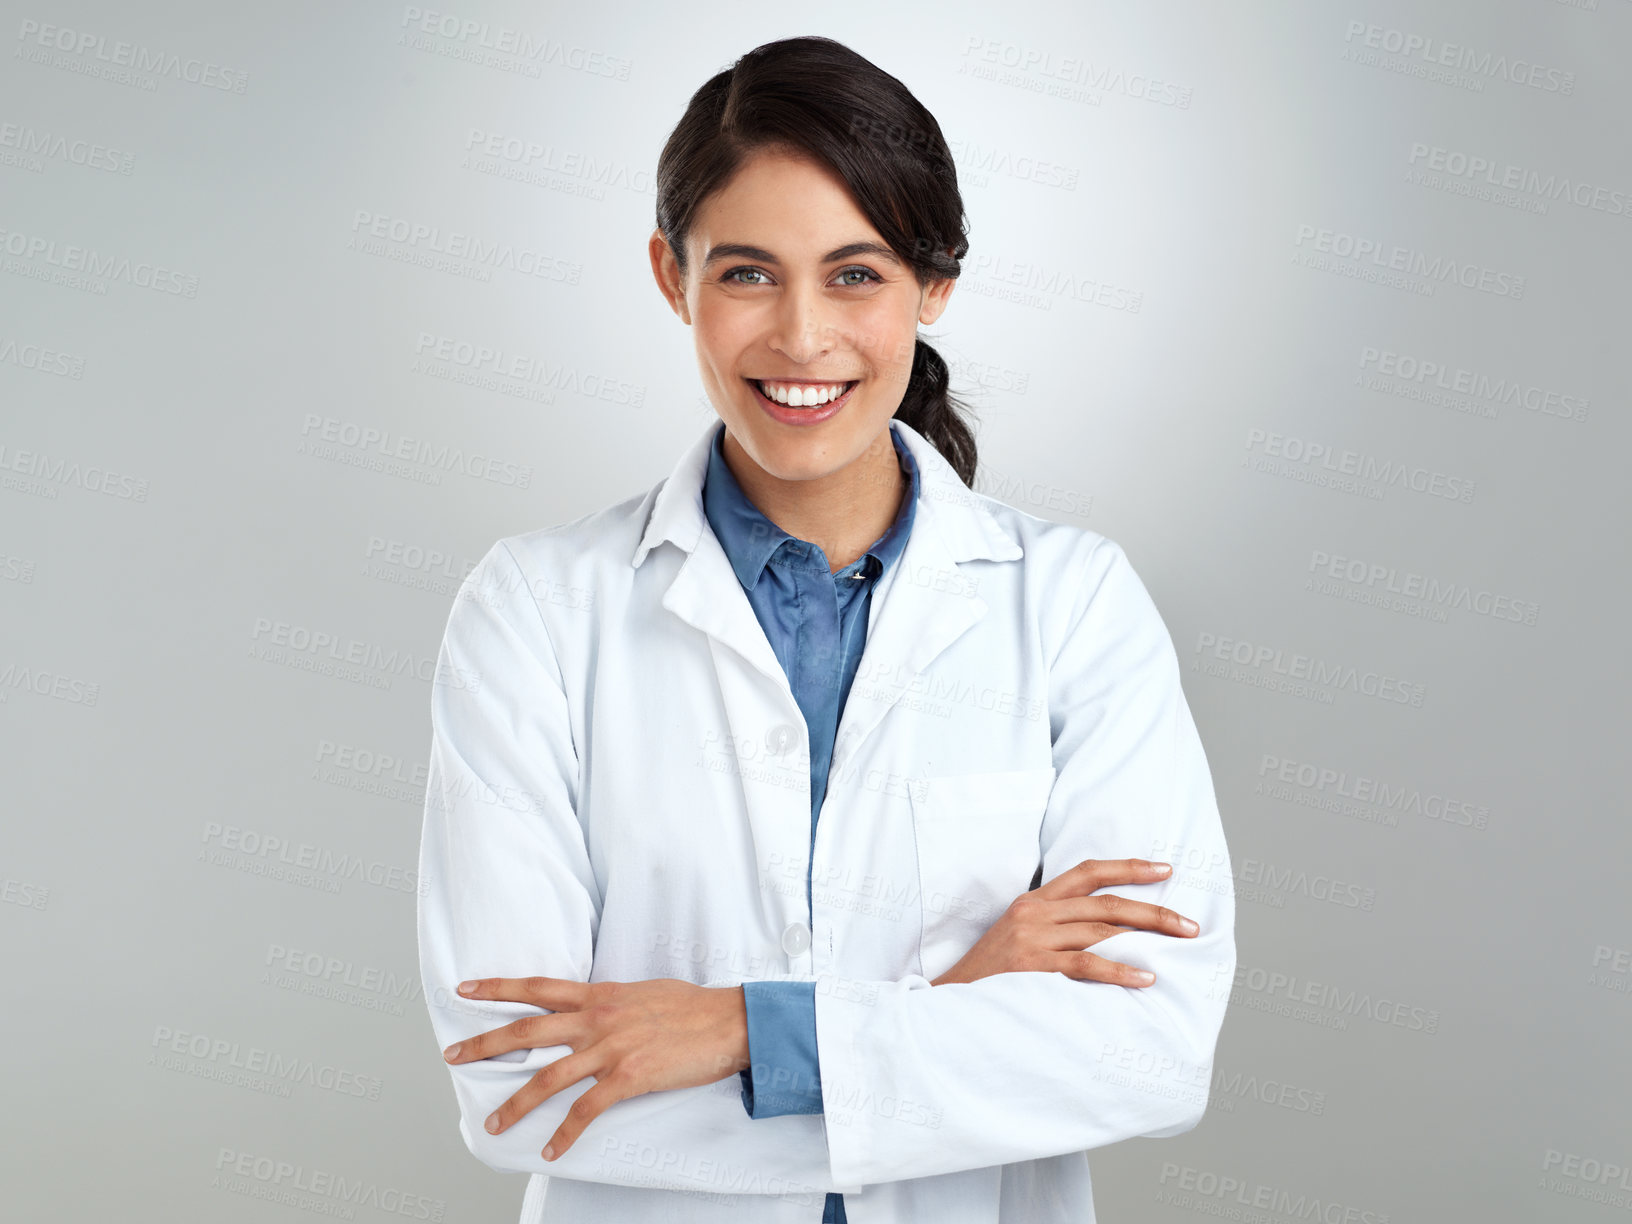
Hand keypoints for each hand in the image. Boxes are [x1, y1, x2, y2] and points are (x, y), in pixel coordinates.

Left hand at [442, 976, 749, 1161]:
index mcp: (598, 994)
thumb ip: (609, 1002)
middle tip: (452, 1055)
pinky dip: (565, 1135)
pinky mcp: (628, 1078)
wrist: (727, 1022)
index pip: (536, 987)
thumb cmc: (689, 1006)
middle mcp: (596, 1019)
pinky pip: (586, 1110)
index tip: (464, 988)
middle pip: (527, 1031)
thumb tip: (592, 1008)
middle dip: (484, 1044)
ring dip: (516, 1104)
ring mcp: (610, 1049)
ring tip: (494, 1123)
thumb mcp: (640, 991)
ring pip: (548, 1077)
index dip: (497, 987)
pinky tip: (551, 1151)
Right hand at [929, 858, 1197, 987]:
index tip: (1164, 870)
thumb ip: (1056, 926)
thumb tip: (1113, 931)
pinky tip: (1145, 977)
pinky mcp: (1033, 967)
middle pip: (1104, 902)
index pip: (1086, 872)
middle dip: (1153, 909)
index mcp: (1033, 900)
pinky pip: (1086, 964)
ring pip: (1101, 929)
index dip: (1127, 867)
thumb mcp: (1019, 937)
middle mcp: (1034, 912)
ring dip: (1145, 937)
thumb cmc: (992, 976)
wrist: (949, 1003)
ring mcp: (1032, 938)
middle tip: (1188, 923)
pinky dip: (1119, 970)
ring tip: (1178, 946)